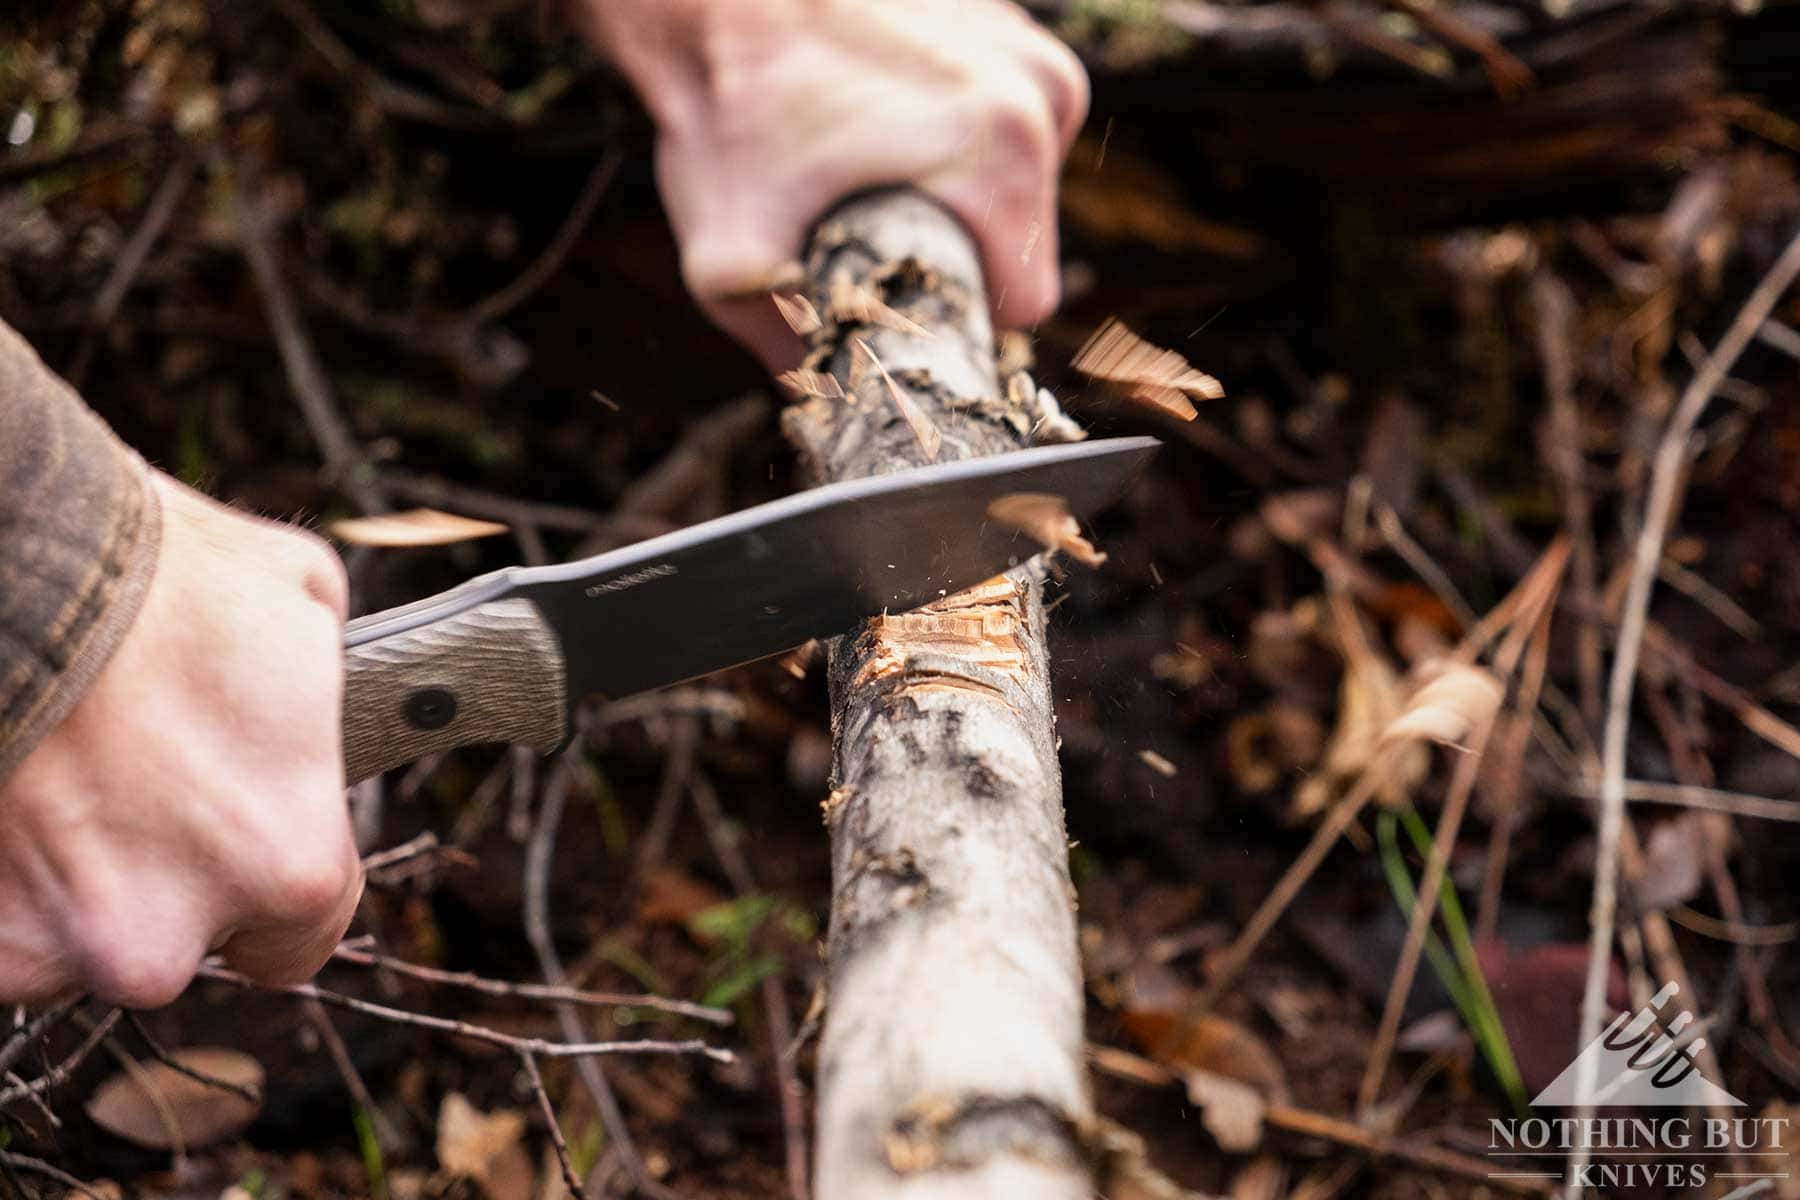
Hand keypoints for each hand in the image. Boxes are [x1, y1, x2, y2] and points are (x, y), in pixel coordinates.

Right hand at [0, 472, 361, 1007]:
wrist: (8, 572)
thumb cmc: (154, 579)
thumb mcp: (300, 600)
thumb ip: (327, 689)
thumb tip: (322, 698)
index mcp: (290, 868)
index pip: (306, 929)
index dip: (277, 878)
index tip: (252, 840)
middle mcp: (171, 936)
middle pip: (185, 940)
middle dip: (169, 877)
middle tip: (140, 782)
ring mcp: (54, 949)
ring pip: (82, 935)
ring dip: (79, 877)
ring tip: (66, 773)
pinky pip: (1, 924)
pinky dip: (4, 872)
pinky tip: (18, 787)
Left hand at [575, 0, 1087, 369]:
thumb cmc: (722, 99)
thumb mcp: (729, 259)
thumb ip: (782, 350)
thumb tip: (824, 411)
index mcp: (1003, 151)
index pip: (1025, 301)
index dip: (958, 323)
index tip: (896, 303)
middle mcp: (1040, 90)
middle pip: (1024, 239)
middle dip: (951, 252)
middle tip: (863, 227)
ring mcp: (1027, 44)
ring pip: (1018, 181)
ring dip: (954, 194)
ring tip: (864, 163)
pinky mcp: (1006, 19)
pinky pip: (1000, 120)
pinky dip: (948, 133)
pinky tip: (878, 116)